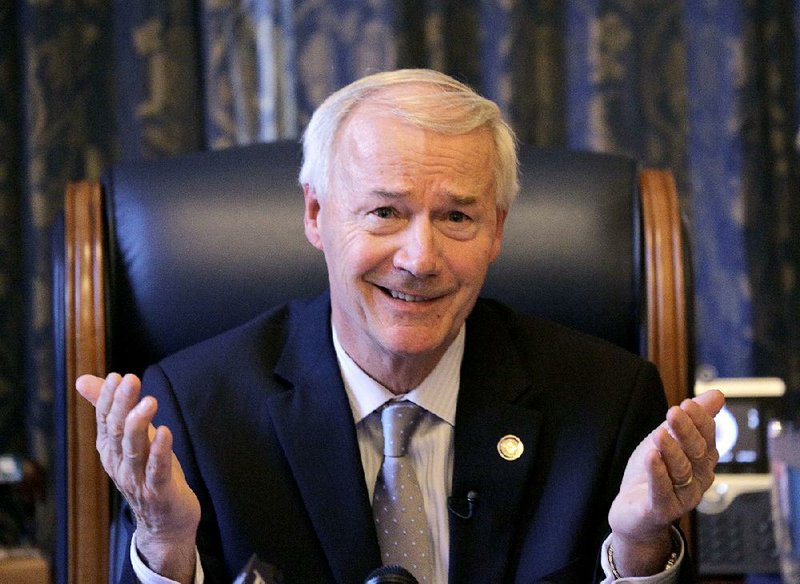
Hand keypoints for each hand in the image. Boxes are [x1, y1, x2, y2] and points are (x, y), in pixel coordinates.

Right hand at [76, 373, 200, 582]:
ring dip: (139, 424)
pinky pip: (157, 471)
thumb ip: (110, 410)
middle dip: (122, 404)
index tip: (116, 376)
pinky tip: (165, 432)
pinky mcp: (159, 492)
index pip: (105, 420)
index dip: (109, 399)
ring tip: (149, 401)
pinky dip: (160, 452)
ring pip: (133, 450)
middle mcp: (119, 464)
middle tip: (130, 379)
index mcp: (110, 450)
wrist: (165, 522)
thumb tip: (82, 380)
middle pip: (117, 431)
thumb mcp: (131, 438)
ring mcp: (138, 479)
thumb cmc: (148, 473)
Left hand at [607, 389, 724, 575]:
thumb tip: (718, 395)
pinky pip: (662, 492)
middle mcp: (696, 480)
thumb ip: (691, 420)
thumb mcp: (668, 440)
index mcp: (701, 461)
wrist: (632, 512)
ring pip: (681, 471)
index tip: (687, 404)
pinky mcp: (660, 510)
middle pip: (696, 453)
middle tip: (674, 412)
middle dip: (686, 431)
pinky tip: (651, 457)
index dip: (699, 421)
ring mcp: (681, 497)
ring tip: (660, 433)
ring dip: (671, 450)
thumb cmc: (652, 473)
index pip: (706, 438)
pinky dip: (658, 474)